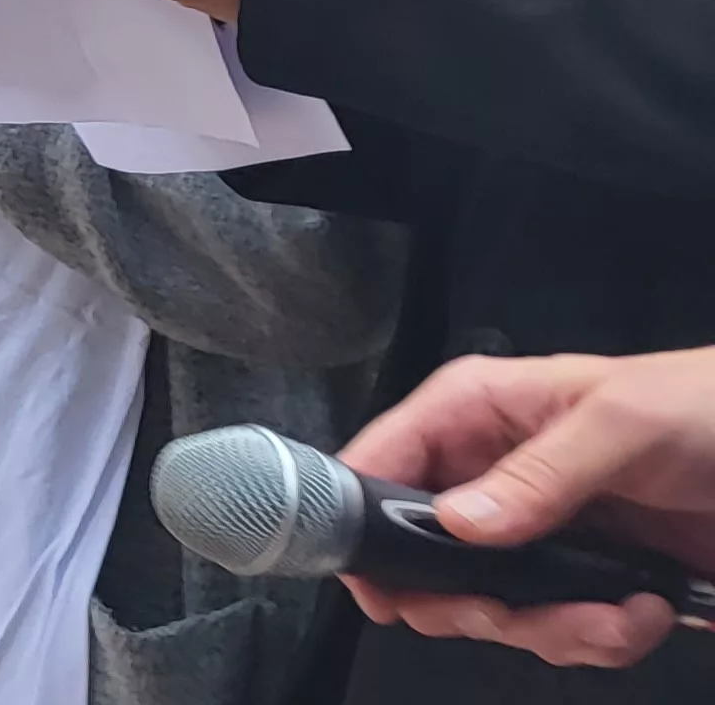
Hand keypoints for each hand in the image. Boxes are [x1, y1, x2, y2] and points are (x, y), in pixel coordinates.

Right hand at [339, 348, 714, 668]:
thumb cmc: (705, 406)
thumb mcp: (621, 424)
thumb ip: (539, 471)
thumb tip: (459, 522)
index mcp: (478, 412)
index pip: (382, 458)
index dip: (364, 520)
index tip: (380, 580)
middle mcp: (491, 474)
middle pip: (421, 557)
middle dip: (471, 602)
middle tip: (514, 612)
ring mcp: (533, 531)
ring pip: (486, 606)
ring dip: (552, 630)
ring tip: (618, 616)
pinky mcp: (579, 575)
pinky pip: (553, 629)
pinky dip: (598, 637)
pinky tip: (644, 612)